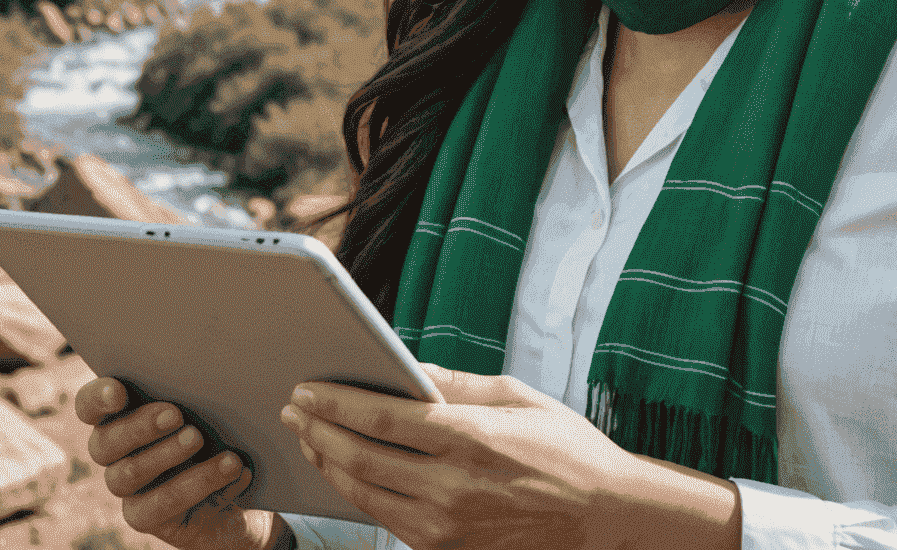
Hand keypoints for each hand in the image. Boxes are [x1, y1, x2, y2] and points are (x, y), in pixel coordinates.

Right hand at [77, 376, 279, 549]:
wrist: (240, 474)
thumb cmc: (220, 420)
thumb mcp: (209, 397)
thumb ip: (195, 382)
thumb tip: (211, 358)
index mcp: (122, 413)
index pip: (89, 405)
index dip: (96, 398)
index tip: (118, 392)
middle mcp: (115, 452)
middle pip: (104, 442)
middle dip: (140, 427)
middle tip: (176, 414)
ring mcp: (128, 487)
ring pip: (128, 474)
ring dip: (167, 454)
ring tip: (199, 438)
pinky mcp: (146, 515)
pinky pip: (159, 506)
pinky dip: (198, 483)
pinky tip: (230, 467)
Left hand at [280, 364, 739, 549]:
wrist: (602, 517)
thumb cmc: (565, 448)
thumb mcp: (517, 397)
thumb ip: (457, 384)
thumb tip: (410, 368)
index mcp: (469, 439)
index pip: (382, 417)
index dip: (337, 403)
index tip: (307, 389)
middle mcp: (450, 487)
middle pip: (362, 458)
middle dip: (320, 431)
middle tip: (294, 409)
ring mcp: (445, 527)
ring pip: (366, 495)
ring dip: (330, 464)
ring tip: (310, 439)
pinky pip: (388, 520)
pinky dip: (360, 495)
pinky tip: (347, 473)